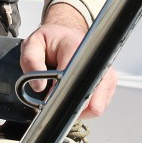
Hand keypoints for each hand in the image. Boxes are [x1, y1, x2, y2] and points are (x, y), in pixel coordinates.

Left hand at [19, 2, 116, 117]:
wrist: (68, 35)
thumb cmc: (52, 41)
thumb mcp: (33, 44)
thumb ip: (31, 61)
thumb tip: (39, 86)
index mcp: (76, 48)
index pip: (73, 80)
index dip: (60, 95)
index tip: (48, 101)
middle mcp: (97, 61)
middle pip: (89, 100)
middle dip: (69, 106)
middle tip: (55, 100)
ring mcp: (106, 73)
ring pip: (95, 107)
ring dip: (76, 107)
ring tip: (64, 94)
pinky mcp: (110, 83)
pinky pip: (98, 106)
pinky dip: (84, 106)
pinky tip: (74, 93)